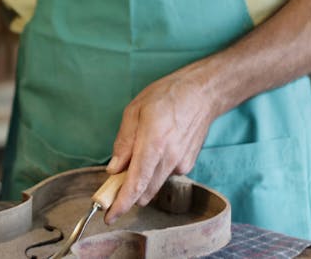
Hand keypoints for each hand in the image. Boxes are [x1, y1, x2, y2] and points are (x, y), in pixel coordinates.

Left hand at [104, 67, 216, 222]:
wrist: (202, 94)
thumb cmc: (166, 96)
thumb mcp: (134, 111)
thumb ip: (124, 142)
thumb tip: (114, 170)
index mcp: (153, 144)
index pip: (136, 184)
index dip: (121, 204)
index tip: (109, 216)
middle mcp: (169, 159)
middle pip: (144, 192)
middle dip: (127, 194)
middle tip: (112, 186)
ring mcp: (181, 164)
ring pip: (154, 185)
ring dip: (141, 182)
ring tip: (136, 157)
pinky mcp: (187, 165)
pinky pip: (164, 175)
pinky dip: (154, 170)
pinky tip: (157, 149)